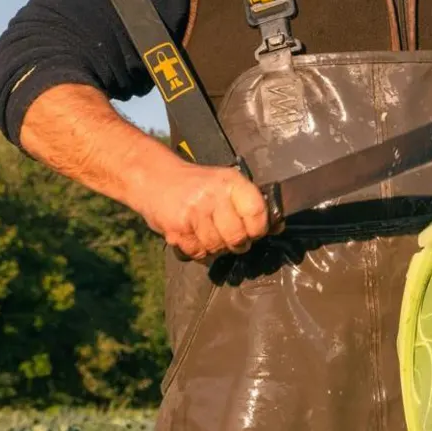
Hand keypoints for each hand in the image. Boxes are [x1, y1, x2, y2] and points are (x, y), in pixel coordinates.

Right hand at [137, 161, 270, 258]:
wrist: (153, 177)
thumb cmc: (194, 184)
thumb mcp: (224, 184)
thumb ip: (249, 204)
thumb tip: (278, 227)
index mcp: (230, 181)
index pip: (257, 212)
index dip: (259, 229)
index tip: (254, 231)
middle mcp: (213, 195)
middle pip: (238, 237)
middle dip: (237, 243)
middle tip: (230, 237)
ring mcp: (194, 213)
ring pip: (217, 248)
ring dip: (217, 248)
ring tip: (209, 234)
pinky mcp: (178, 229)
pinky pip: (198, 253)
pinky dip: (199, 251)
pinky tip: (194, 236)